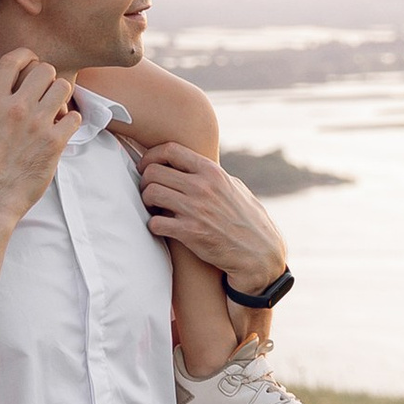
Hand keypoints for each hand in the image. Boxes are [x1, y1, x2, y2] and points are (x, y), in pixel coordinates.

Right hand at [0, 48, 78, 219]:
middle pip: (44, 70)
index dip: (25, 55)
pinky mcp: (55, 142)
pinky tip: (63, 130)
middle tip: (46, 93)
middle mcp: (15, 108)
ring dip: (62, 97)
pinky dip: (72, 121)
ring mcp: (37, 124)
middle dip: (48, 78)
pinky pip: (75, 117)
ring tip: (56, 111)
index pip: (12, 62)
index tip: (31, 61)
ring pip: (63, 88)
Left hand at [138, 144, 288, 296]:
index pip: (170, 150)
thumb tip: (191, 165)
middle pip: (154, 171)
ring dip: (146, 201)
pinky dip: (153, 225)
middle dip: (144, 180)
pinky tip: (161, 226)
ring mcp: (196, 210)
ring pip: (150, 193)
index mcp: (212, 172)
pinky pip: (155, 222)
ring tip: (153, 207)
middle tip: (148, 190)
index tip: (147, 166)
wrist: (258, 253)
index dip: (151, 156)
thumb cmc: (247, 219)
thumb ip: (212, 175)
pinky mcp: (190, 233)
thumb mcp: (234, 187)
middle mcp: (203, 187)